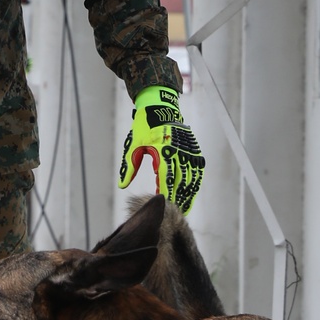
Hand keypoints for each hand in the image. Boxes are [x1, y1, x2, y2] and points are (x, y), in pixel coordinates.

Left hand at [118, 86, 203, 214]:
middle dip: (179, 198)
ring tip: (185, 206)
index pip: (166, 179)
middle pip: (181, 181)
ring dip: (189, 192)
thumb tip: (123, 185)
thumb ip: (130, 167)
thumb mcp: (134, 146)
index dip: (165, 194)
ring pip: (191, 176)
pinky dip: (195, 181)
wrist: (160, 106)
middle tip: (176, 213)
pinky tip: (192, 191)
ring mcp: (187, 150)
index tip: (164, 206)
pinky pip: (197, 168)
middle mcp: (177, 152)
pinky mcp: (193, 148)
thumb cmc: (144, 126)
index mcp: (162, 152)